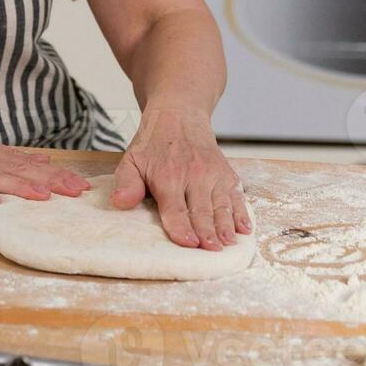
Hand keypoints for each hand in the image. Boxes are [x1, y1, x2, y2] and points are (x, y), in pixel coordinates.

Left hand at [110, 105, 251, 249]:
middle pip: (201, 210)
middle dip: (207, 232)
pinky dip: (242, 212)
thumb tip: (119, 202)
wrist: (179, 114)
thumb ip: (127, 183)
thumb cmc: (152, 144)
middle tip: (212, 250)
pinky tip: (245, 227)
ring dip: (226, 226)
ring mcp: (213, 174)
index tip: (188, 243)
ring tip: (229, 244)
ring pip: (222, 205)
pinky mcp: (227, 174)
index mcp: (168, 175)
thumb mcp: (131, 159)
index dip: (181, 227)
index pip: (175, 207)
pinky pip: (237, 195)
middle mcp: (194, 174)